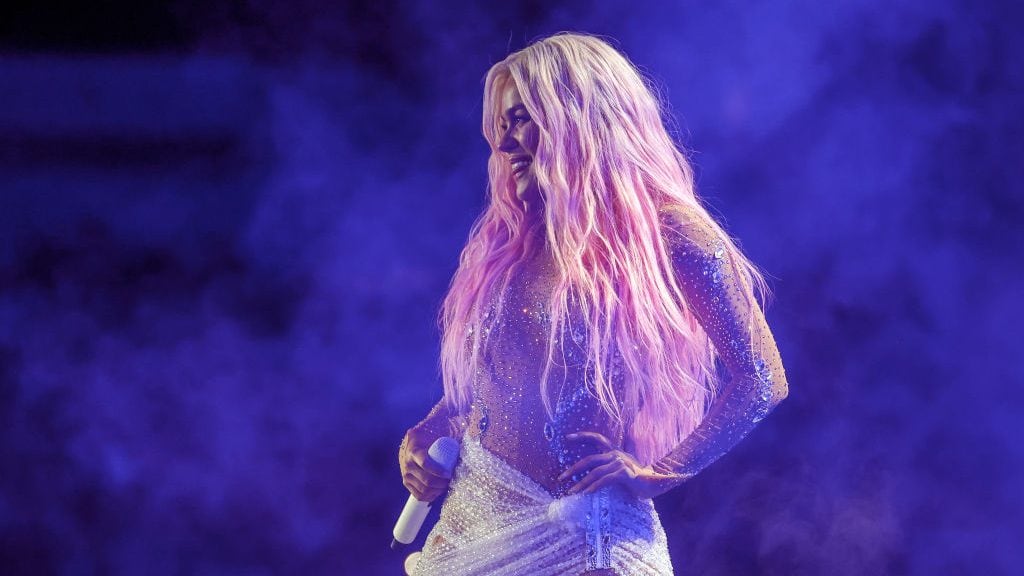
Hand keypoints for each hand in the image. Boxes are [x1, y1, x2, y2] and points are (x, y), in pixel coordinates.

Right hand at [399, 427, 452, 501]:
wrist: (413, 442)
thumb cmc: (430, 436)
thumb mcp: (437, 431)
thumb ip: (451, 432)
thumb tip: (471, 436)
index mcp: (414, 449)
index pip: (425, 463)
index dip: (438, 470)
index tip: (449, 473)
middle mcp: (407, 462)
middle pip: (426, 480)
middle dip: (441, 483)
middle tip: (451, 480)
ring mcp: (405, 474)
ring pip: (423, 490)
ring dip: (437, 490)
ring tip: (446, 485)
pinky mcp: (406, 482)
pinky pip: (418, 495)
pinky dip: (430, 496)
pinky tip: (439, 491)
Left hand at [558, 432, 681, 499]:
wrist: (656, 483)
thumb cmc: (638, 479)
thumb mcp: (622, 469)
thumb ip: (609, 468)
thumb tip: (591, 476)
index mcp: (615, 451)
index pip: (597, 438)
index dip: (582, 436)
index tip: (567, 437)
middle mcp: (616, 454)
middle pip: (590, 459)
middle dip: (573, 469)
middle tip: (561, 478)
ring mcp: (620, 463)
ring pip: (595, 473)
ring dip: (581, 483)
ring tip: (571, 492)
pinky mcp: (624, 473)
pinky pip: (605, 480)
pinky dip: (594, 487)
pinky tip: (586, 493)